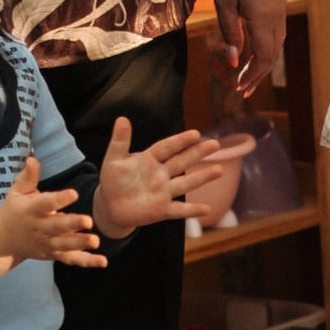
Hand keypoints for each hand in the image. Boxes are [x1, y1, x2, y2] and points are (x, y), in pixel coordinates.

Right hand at [0, 157, 103, 276]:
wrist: (3, 241)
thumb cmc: (14, 210)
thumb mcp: (16, 192)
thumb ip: (28, 177)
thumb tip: (33, 158)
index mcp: (31, 210)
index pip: (45, 204)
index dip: (58, 200)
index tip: (73, 194)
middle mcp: (39, 228)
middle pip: (56, 227)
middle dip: (72, 225)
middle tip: (88, 221)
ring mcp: (47, 244)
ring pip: (64, 245)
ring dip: (80, 244)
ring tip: (95, 241)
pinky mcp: (54, 255)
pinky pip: (71, 259)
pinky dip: (86, 261)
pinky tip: (103, 261)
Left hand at [94, 116, 257, 235]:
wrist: (110, 206)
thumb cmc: (113, 180)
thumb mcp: (113, 159)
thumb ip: (119, 141)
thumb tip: (122, 119)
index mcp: (150, 159)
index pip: (167, 148)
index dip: (180, 141)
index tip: (195, 134)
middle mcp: (161, 174)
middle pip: (181, 162)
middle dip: (198, 154)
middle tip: (215, 144)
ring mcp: (163, 192)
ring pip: (185, 183)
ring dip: (202, 177)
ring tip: (219, 170)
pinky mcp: (162, 210)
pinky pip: (179, 210)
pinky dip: (192, 210)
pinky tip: (207, 209)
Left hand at [211, 0, 288, 100]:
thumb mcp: (223, 2)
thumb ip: (230, 32)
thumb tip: (232, 59)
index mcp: (264, 17)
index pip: (263, 56)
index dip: (252, 75)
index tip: (238, 88)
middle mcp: (277, 16)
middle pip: (272, 54)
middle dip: (257, 74)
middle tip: (242, 90)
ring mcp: (280, 8)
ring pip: (277, 44)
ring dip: (263, 62)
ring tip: (248, 76)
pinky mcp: (278, 1)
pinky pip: (277, 31)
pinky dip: (267, 47)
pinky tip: (255, 51)